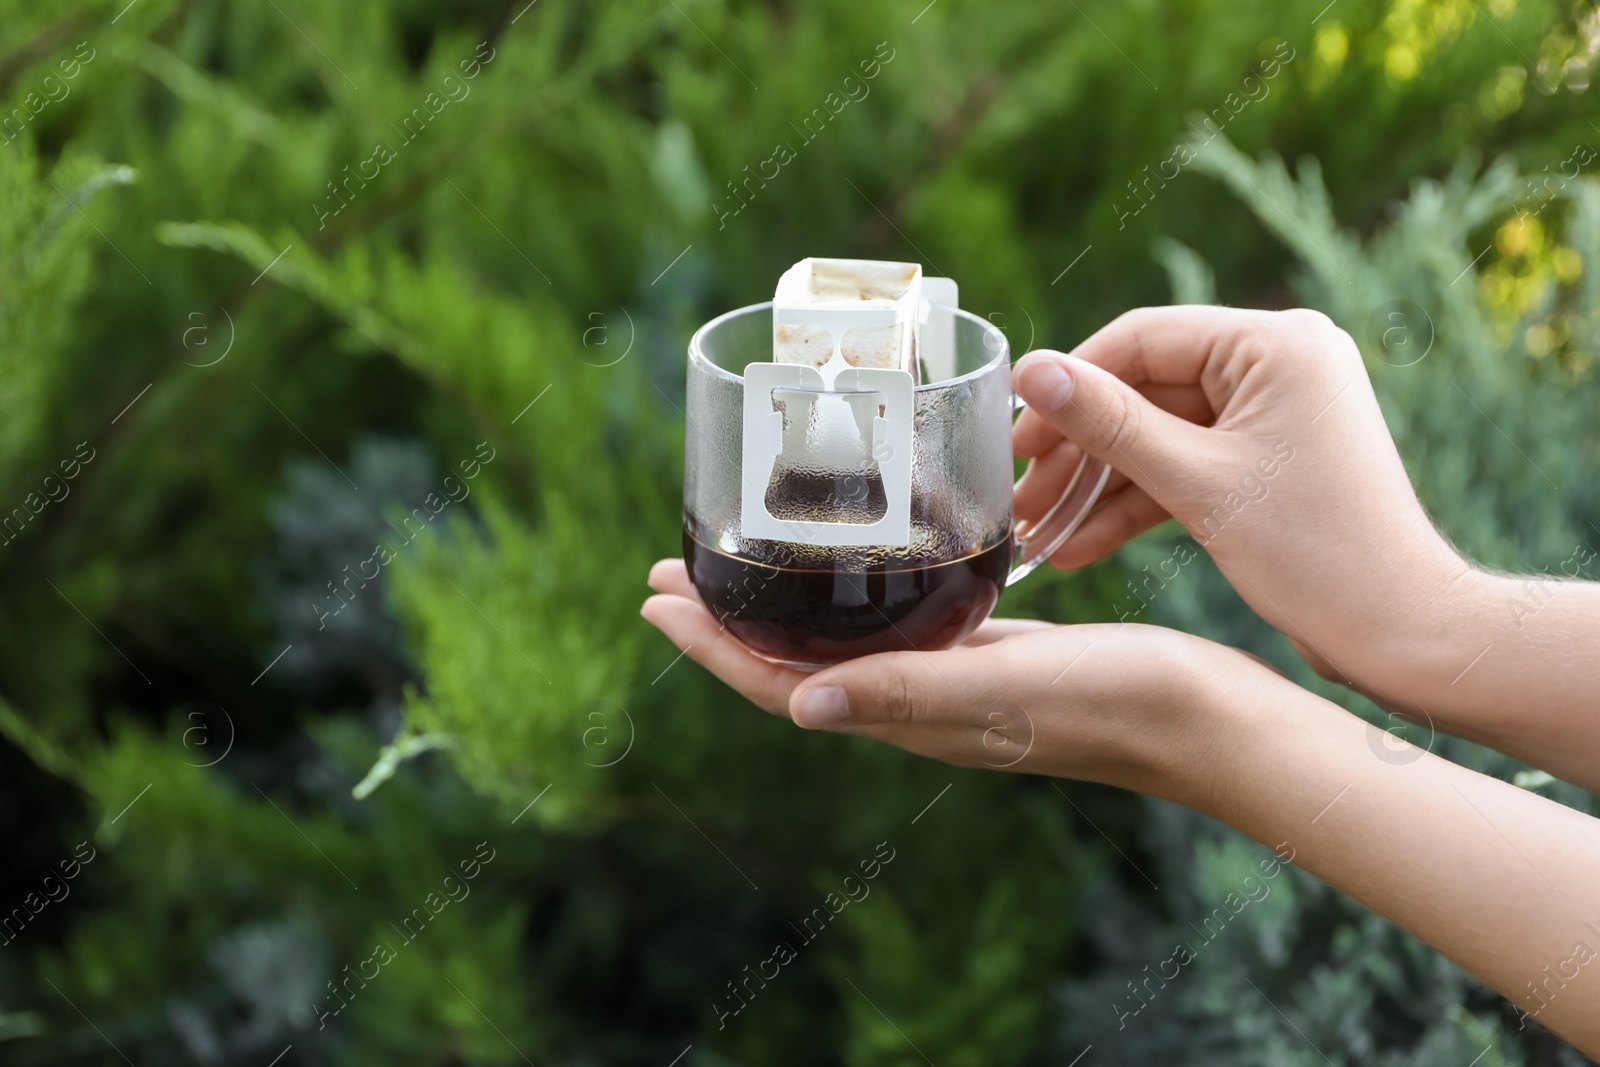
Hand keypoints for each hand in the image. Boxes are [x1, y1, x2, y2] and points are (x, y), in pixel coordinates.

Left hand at [642, 559, 1246, 798]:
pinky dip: (862, 597)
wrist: (1211, 719)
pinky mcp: (996, 653)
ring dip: (789, 608)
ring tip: (751, 565)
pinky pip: (904, 626)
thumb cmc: (1120, 702)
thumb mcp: (1008, 689)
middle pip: (795, 661)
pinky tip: (868, 566)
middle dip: (731, 621)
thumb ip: (910, 694)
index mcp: (909, 713)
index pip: (778, 683)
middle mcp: (920, 704)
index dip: (712, 645)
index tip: (656, 597)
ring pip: (844, 642)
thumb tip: (800, 704)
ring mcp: (956, 681)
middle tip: (675, 571)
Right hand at [1011, 306, 1478, 707]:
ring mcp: (1275, 413)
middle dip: (1079, 453)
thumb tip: (1031, 372)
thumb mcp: (1194, 482)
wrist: (1398, 630)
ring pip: (1159, 437)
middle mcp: (1280, 363)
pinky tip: (1077, 548)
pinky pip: (1187, 468)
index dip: (1070, 386)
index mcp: (1275, 343)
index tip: (1014, 436)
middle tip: (1019, 495)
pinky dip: (1137, 506)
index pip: (1142, 339)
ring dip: (1098, 487)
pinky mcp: (1269, 459)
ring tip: (1036, 534)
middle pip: (1146, 391)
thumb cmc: (1313, 552)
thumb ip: (1107, 422)